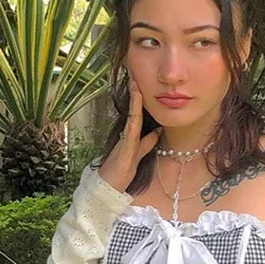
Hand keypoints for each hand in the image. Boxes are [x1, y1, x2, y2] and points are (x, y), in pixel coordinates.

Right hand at [98, 79, 160, 193]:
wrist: (107, 189)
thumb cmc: (120, 173)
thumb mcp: (138, 155)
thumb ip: (146, 143)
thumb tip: (156, 131)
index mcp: (130, 136)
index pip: (137, 113)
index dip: (140, 99)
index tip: (141, 82)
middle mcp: (126, 136)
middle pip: (133, 111)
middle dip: (135, 93)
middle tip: (135, 74)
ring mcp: (124, 142)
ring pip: (131, 118)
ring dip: (134, 102)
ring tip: (136, 85)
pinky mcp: (123, 151)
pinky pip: (130, 134)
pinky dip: (133, 122)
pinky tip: (136, 112)